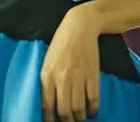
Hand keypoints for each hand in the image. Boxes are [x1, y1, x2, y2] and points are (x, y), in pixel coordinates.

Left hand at [40, 5, 101, 121]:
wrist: (80, 27)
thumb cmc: (61, 44)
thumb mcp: (47, 61)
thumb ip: (46, 81)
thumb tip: (47, 104)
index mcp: (47, 75)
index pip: (46, 106)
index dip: (49, 120)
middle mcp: (62, 78)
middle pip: (64, 111)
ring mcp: (78, 77)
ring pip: (79, 108)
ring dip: (80, 118)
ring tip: (80, 119)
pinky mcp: (92, 75)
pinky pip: (93, 100)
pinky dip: (93, 110)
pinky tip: (92, 112)